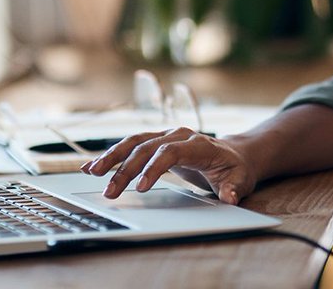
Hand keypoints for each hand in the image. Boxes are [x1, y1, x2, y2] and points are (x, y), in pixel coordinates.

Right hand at [80, 127, 257, 204]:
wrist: (235, 155)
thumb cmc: (235, 169)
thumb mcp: (241, 181)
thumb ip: (233, 189)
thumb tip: (229, 197)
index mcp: (198, 144)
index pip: (171, 151)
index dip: (154, 167)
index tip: (141, 188)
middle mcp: (179, 135)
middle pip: (147, 148)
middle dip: (126, 169)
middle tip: (110, 192)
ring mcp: (166, 136)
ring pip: (134, 142)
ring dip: (112, 157)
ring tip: (92, 172)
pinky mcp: (157, 142)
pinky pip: (131, 146)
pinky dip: (113, 155)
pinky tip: (94, 166)